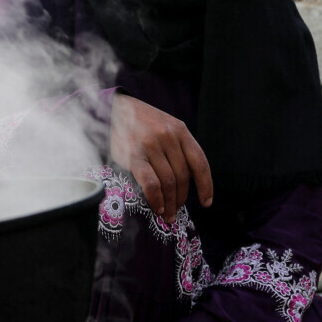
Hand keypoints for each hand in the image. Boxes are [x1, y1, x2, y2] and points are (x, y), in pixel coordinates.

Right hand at [109, 93, 212, 223]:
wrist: (114, 108)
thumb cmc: (143, 122)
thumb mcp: (166, 126)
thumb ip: (179, 147)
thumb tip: (188, 180)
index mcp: (180, 130)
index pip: (200, 163)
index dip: (205, 186)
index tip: (207, 202)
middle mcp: (168, 137)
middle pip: (183, 176)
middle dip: (182, 198)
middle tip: (177, 210)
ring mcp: (150, 146)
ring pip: (168, 182)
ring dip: (170, 203)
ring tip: (168, 213)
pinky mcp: (133, 155)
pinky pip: (150, 183)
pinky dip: (156, 199)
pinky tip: (158, 207)